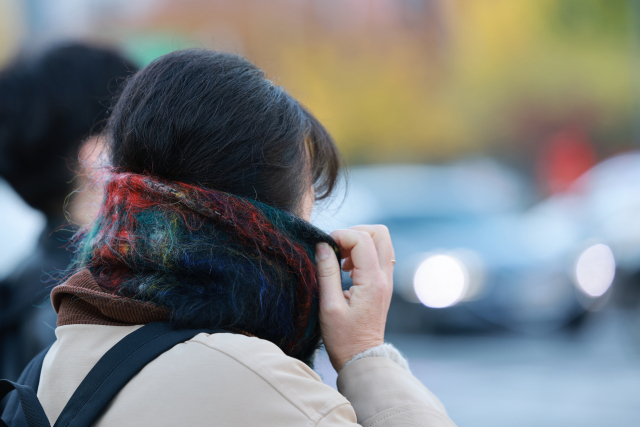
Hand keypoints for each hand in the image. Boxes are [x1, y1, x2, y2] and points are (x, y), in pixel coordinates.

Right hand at [316, 225, 394, 370]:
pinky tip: (346, 268)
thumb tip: (323, 245)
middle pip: (379, 233)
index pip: (362, 239)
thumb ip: (327, 273)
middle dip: (355, 232)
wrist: (361, 358)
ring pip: (381, 241)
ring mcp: (386, 280)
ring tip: (340, 259)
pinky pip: (378, 255)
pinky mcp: (382, 284)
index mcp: (372, 282)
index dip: (341, 235)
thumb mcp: (329, 306)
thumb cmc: (343, 338)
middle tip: (336, 248)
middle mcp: (384, 277)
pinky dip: (361, 252)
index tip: (325, 246)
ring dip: (358, 241)